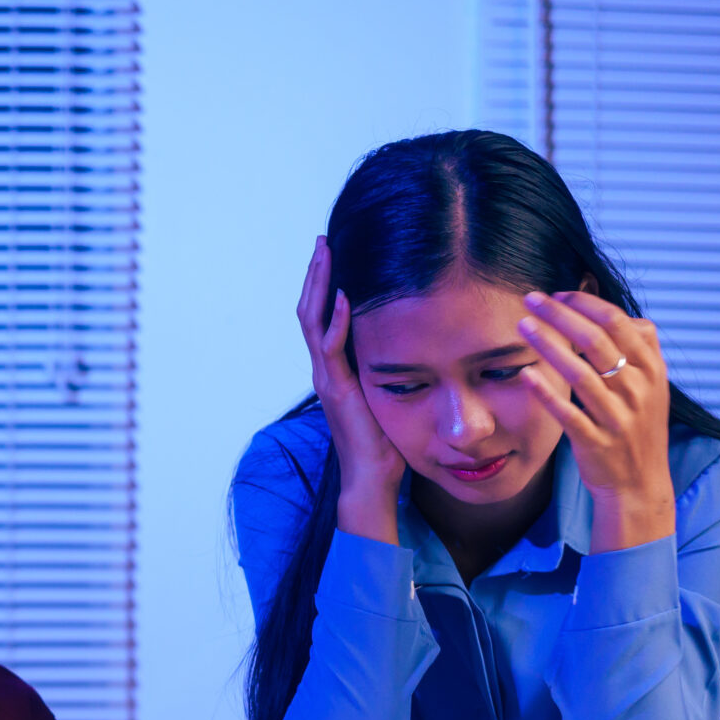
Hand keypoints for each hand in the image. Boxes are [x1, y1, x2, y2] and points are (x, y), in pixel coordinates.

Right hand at [296, 234, 403, 542]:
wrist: (372, 479)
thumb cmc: (384, 442)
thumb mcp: (388, 393)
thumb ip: (388, 367)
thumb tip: (409, 342)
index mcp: (334, 368)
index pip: (321, 315)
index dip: (324, 284)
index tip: (333, 253)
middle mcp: (324, 369)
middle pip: (310, 310)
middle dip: (317, 273)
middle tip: (323, 240)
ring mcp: (326, 378)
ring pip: (312, 321)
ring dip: (318, 285)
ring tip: (325, 254)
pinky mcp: (337, 390)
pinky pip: (330, 348)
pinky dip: (334, 321)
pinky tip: (341, 296)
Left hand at [517, 288, 674, 550]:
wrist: (640, 484)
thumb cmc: (637, 427)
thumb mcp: (651, 386)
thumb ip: (638, 350)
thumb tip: (617, 314)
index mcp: (651, 369)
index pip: (618, 323)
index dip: (585, 305)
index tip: (557, 295)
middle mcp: (637, 390)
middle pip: (597, 341)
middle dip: (562, 315)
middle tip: (530, 298)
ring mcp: (617, 417)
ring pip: (581, 374)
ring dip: (549, 345)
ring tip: (523, 326)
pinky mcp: (596, 442)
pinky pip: (569, 414)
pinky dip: (547, 393)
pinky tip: (525, 374)